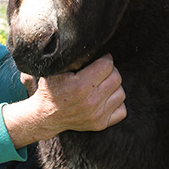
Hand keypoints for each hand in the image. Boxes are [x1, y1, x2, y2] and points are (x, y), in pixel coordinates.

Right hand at [4, 54, 126, 148]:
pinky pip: (122, 110)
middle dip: (110, 71)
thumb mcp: (56, 70)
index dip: (104, 58)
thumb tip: (88, 43)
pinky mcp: (101, 124)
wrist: (45, 117)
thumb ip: (72, 57)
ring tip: (101, 84)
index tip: (99, 58)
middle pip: (116, 77)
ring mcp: (97, 115)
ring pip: (121, 93)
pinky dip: (116, 103)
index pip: (107, 65)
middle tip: (100, 70)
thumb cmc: (51, 89)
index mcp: (80, 86)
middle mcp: (91, 102)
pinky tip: (104, 98)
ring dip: (113, 87)